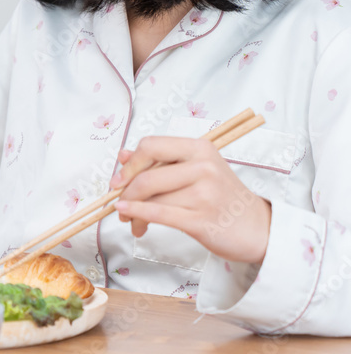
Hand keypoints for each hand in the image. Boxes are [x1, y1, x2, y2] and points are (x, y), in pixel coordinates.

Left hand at [110, 136, 271, 264]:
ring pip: (151, 199)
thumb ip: (159, 161)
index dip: (129, 164)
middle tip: (117, 202)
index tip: (118, 178)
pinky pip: (158, 214)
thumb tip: (122, 155)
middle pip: (146, 176)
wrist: (258, 227)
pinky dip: (137, 215)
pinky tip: (130, 218)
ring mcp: (204, 193)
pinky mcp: (201, 220)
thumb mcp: (195, 169)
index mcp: (200, 148)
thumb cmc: (222, 196)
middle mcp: (203, 167)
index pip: (151, 147)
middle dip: (125, 191)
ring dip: (132, 212)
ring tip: (131, 220)